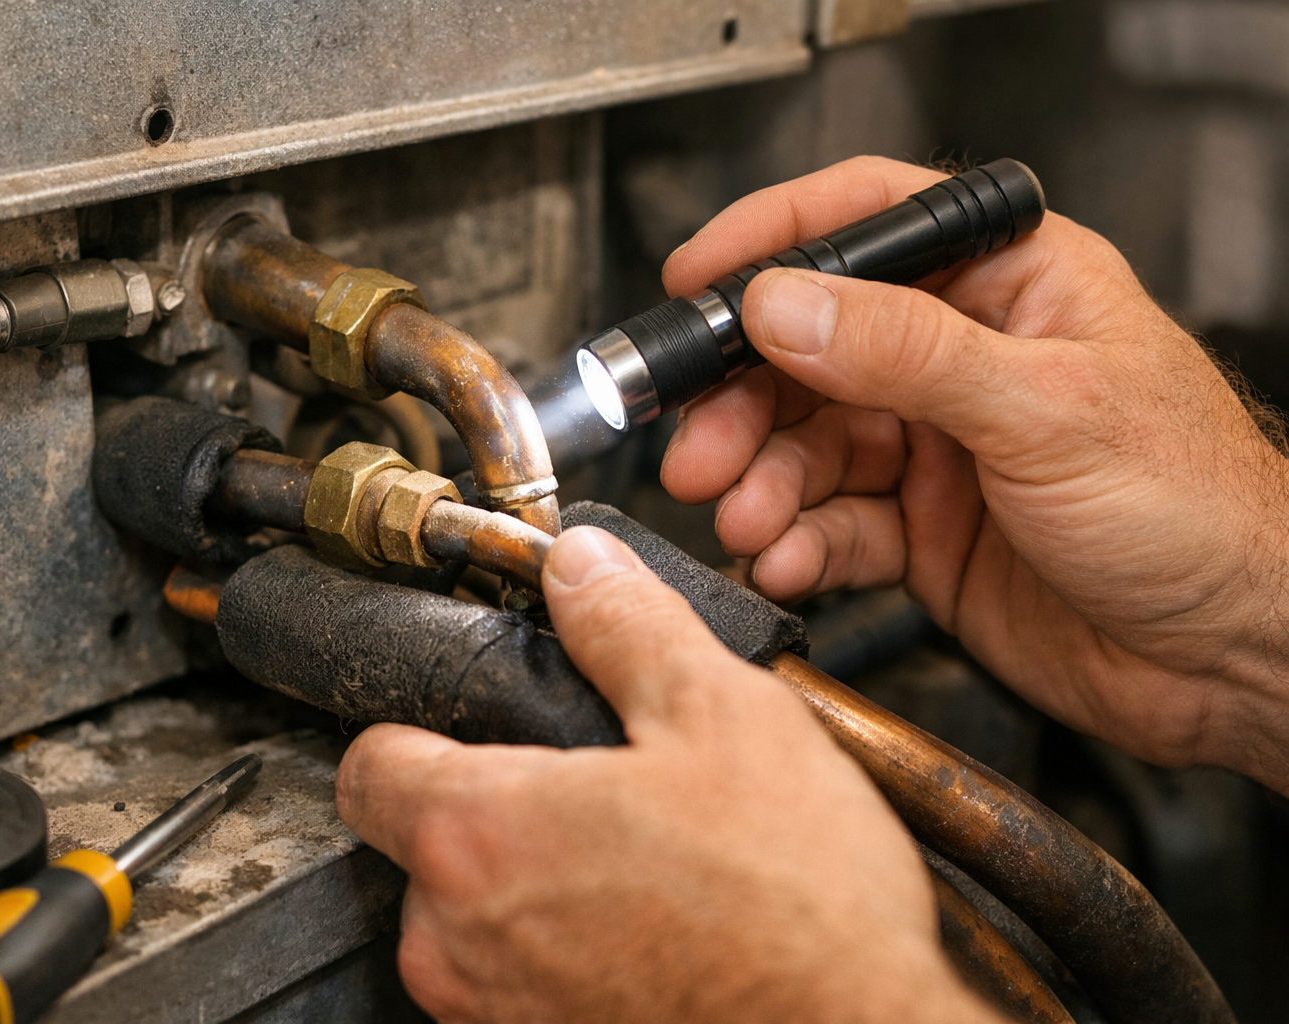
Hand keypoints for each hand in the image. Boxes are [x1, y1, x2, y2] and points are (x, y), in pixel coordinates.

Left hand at [337, 527, 998, 1023]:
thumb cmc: (795, 910)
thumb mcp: (720, 716)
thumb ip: (626, 626)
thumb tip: (579, 567)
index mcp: (478, 834)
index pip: (371, 764)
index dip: (418, 727)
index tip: (474, 721)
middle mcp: (457, 941)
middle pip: (426, 843)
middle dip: (494, 809)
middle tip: (593, 791)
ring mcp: (491, 1016)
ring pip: (471, 921)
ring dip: (532, 886)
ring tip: (638, 864)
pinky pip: (515, 986)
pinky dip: (563, 953)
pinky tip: (650, 931)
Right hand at [660, 156, 1288, 789]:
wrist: (1232, 660)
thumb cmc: (1200, 514)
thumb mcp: (1048, 411)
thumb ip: (907, 353)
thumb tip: (787, 305)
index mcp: (1012, 286)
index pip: (869, 225)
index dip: (771, 245)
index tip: (694, 283)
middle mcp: (963, 359)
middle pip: (811, 351)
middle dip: (745, 403)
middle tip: (700, 450)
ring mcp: (938, 448)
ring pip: (808, 445)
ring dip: (762, 482)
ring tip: (744, 518)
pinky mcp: (923, 530)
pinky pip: (831, 523)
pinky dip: (796, 542)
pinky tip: (787, 557)